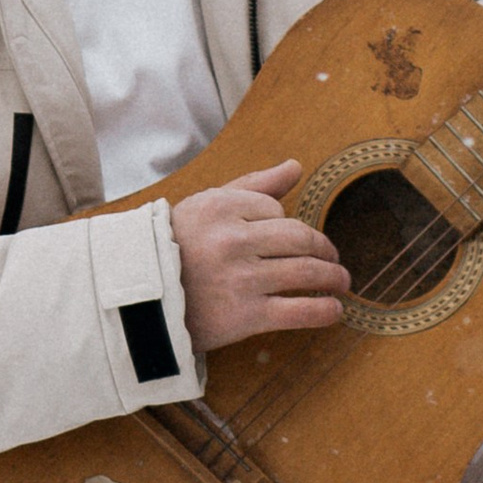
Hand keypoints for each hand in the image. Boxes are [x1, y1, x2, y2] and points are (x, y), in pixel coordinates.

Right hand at [170, 159, 344, 353]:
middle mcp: (232, 240)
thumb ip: (253, 185)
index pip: (276, 211)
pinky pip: (299, 311)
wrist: (141, 304)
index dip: (285, 224)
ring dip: (333, 277)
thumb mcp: (206, 207)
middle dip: (325, 249)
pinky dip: (324, 311)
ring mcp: (241, 279)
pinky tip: (334, 310)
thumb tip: (295, 166)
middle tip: (334, 259)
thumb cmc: (176, 250)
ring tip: (341, 281)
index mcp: (220, 208)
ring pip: (306, 273)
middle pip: (300, 238)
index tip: (287, 239)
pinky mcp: (246, 316)